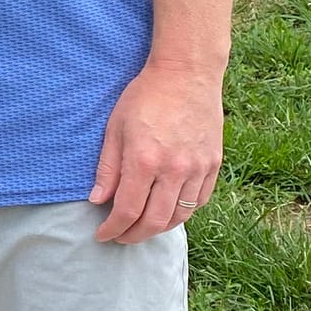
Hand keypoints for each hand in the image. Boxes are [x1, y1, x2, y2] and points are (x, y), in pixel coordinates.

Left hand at [89, 61, 224, 242]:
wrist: (186, 74)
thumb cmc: (145, 96)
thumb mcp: (115, 129)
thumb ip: (107, 168)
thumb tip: (97, 200)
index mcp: (144, 160)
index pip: (127, 211)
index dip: (113, 229)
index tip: (102, 234)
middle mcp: (173, 169)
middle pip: (154, 221)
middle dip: (134, 235)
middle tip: (120, 237)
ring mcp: (197, 168)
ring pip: (179, 216)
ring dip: (159, 228)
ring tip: (142, 228)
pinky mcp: (213, 164)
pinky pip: (199, 201)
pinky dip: (182, 213)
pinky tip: (168, 212)